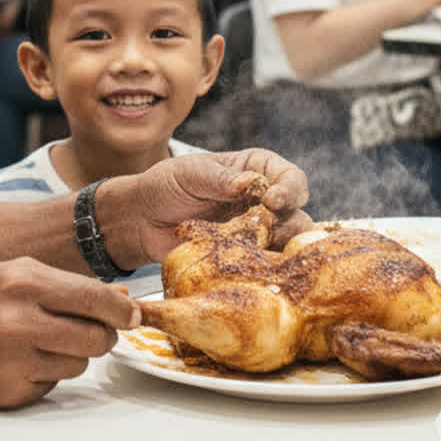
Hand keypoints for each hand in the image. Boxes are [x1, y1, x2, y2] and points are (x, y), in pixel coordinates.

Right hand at [0, 258, 138, 407]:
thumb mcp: (10, 276)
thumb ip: (63, 286)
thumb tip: (118, 301)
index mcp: (23, 282)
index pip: (96, 299)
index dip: (121, 310)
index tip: (131, 315)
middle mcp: (21, 320)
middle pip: (97, 338)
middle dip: (100, 336)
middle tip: (84, 331)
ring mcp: (16, 361)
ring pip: (79, 365)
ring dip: (69, 357)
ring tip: (37, 344)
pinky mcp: (13, 393)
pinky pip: (53, 386)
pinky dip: (44, 375)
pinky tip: (17, 363)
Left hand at [105, 150, 312, 266]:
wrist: (142, 219)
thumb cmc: (166, 186)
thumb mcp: (190, 173)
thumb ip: (220, 179)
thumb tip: (250, 183)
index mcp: (256, 170)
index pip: (290, 176)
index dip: (289, 188)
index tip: (273, 200)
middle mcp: (263, 201)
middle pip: (298, 212)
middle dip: (291, 221)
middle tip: (270, 229)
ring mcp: (256, 232)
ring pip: (289, 242)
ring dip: (282, 247)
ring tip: (264, 251)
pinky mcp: (245, 258)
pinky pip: (266, 265)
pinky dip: (265, 268)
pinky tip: (254, 270)